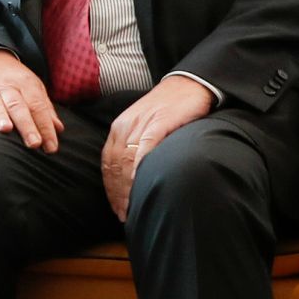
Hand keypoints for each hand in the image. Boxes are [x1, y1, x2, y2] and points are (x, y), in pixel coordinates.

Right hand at [0, 49, 62, 151]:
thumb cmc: (15, 81)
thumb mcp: (34, 88)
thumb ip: (45, 109)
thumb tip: (59, 129)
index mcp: (26, 85)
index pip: (38, 107)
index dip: (45, 127)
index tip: (51, 147)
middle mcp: (7, 87)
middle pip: (18, 106)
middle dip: (27, 126)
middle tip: (34, 143)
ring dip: (0, 116)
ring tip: (6, 129)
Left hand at [100, 76, 214, 221]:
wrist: (189, 83)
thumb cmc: (170, 108)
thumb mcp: (146, 126)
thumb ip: (136, 147)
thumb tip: (133, 177)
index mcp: (119, 128)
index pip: (108, 164)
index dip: (110, 188)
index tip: (116, 207)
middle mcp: (125, 126)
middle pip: (114, 166)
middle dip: (117, 194)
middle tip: (123, 215)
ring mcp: (141, 125)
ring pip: (126, 162)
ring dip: (126, 189)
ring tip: (131, 208)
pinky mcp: (158, 123)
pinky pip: (144, 149)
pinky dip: (138, 168)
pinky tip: (138, 185)